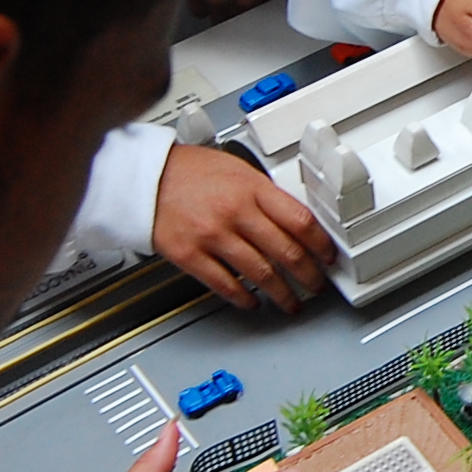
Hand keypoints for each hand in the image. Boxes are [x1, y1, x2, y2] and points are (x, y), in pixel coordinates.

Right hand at [156, 144, 332, 312]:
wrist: (144, 176)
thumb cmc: (188, 171)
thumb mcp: (237, 169)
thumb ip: (265, 195)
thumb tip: (294, 221)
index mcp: (252, 188)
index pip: (300, 221)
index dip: (321, 244)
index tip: (327, 257)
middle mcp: (235, 212)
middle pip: (286, 252)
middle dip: (308, 276)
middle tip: (316, 285)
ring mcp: (212, 235)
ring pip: (261, 274)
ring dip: (282, 294)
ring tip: (291, 302)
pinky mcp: (189, 255)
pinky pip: (225, 285)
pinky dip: (244, 298)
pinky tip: (253, 302)